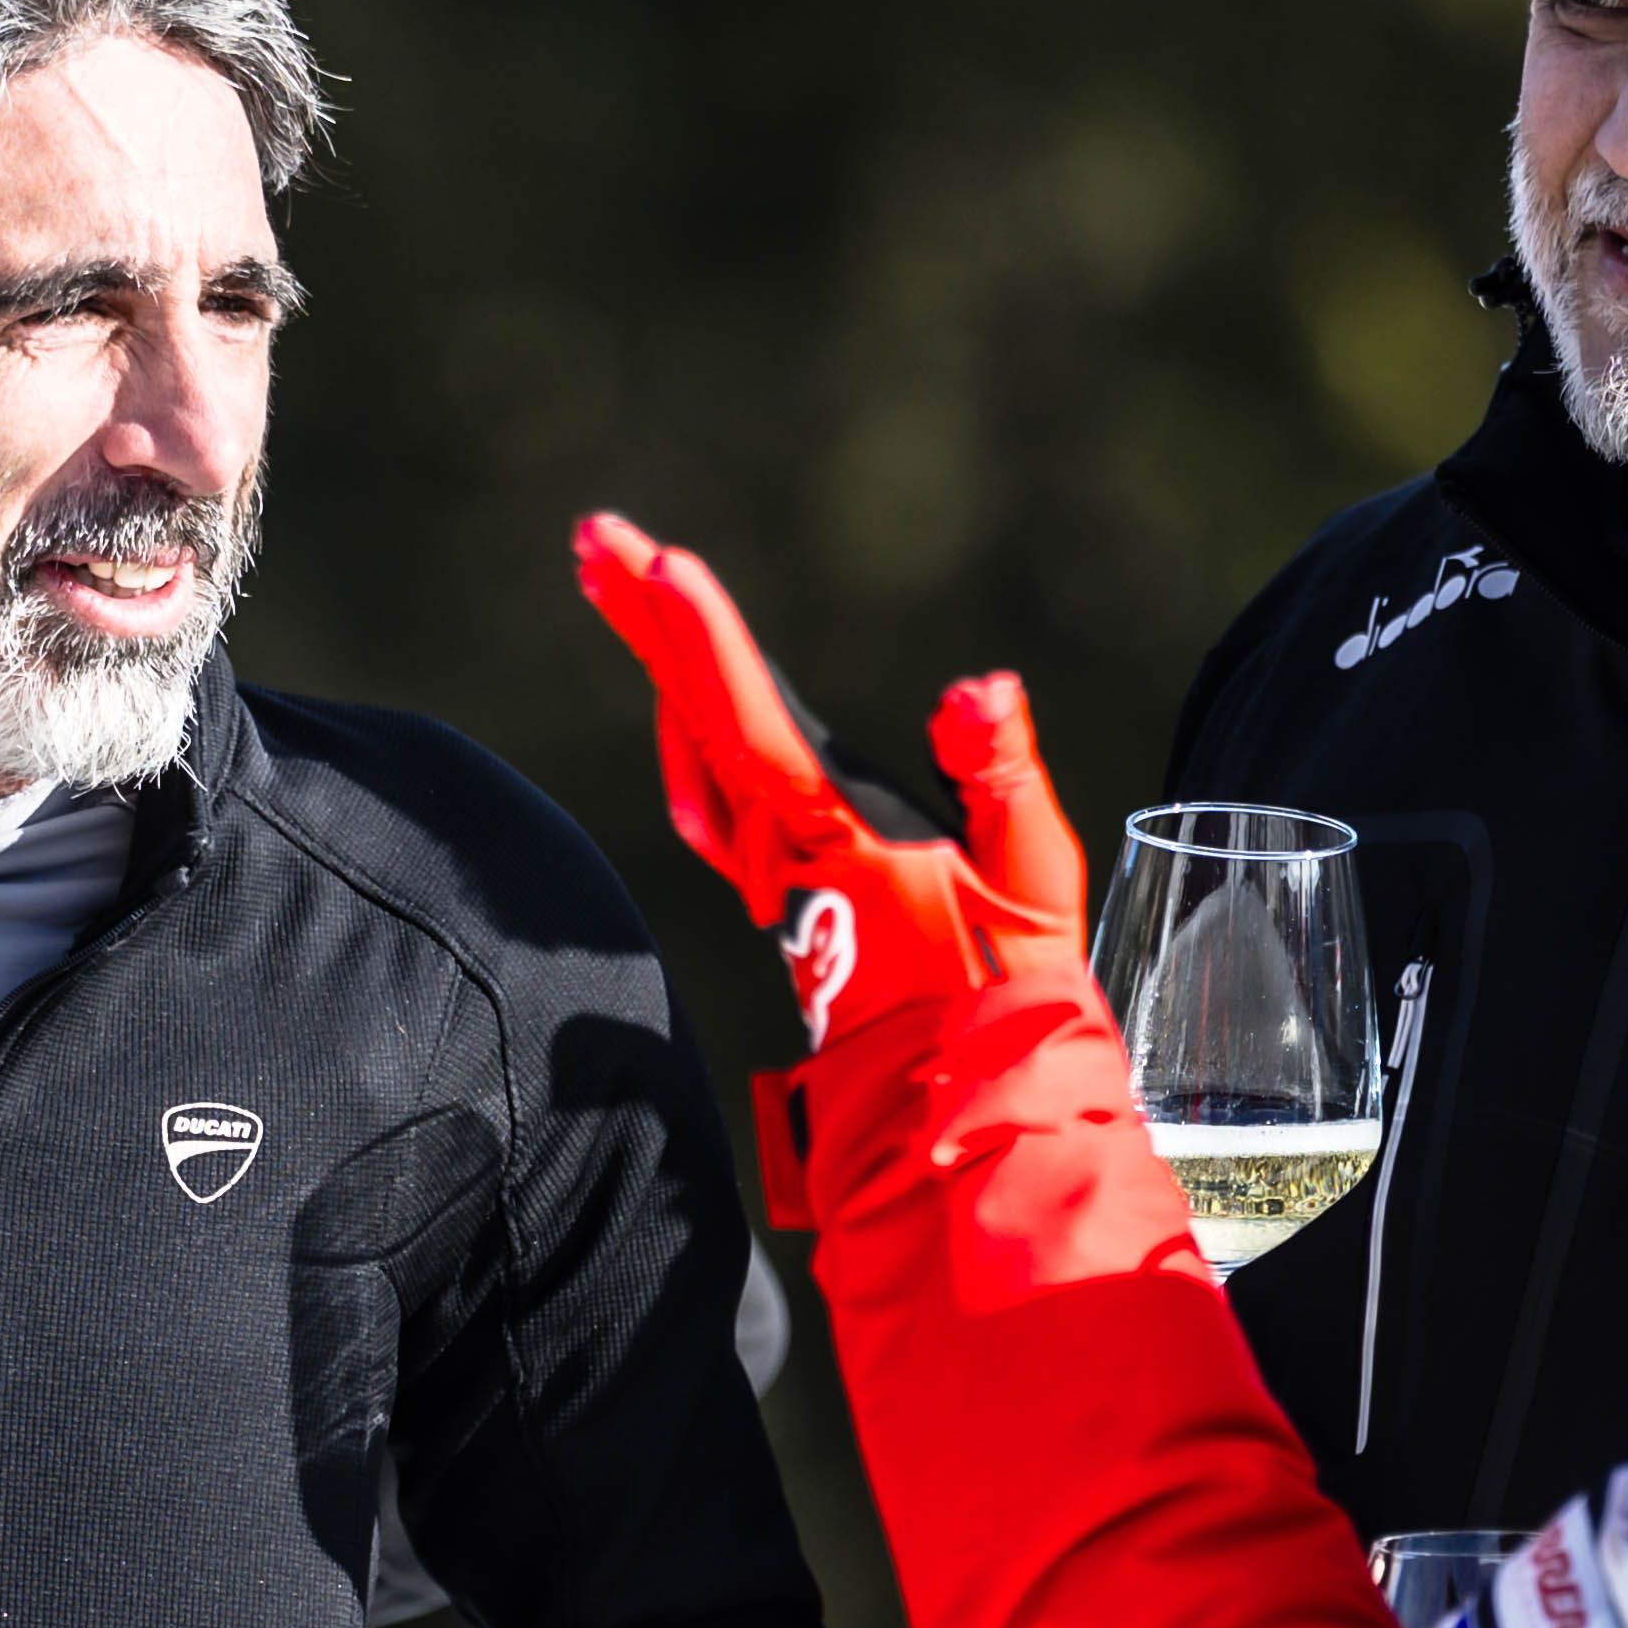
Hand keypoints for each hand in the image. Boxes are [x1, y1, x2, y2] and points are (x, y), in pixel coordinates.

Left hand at [564, 516, 1091, 1057]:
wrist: (959, 1090)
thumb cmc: (1005, 984)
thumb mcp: (1033, 876)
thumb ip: (999, 775)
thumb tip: (979, 689)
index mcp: (840, 834)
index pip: (757, 726)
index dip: (709, 644)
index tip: (662, 568)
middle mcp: (784, 845)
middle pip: (694, 712)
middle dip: (645, 617)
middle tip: (595, 537)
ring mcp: (767, 863)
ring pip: (687, 740)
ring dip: (653, 656)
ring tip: (614, 577)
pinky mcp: (773, 877)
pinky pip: (703, 786)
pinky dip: (680, 721)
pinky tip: (672, 691)